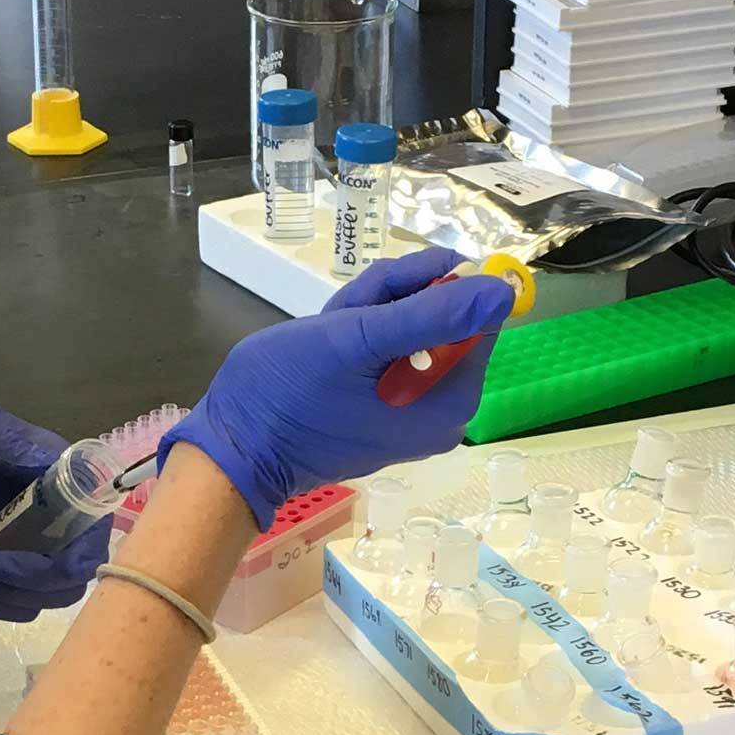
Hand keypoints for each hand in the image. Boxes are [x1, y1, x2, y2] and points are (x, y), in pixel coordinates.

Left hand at [0, 394, 107, 621]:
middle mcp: (56, 510)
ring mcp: (36, 547)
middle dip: (42, 577)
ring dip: (16, 592)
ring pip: (59, 592)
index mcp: (52, 470)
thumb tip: (51, 465)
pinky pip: (25, 608)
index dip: (83, 539)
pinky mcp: (13, 577)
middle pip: (84, 560)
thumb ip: (5, 436)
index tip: (41, 547)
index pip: (95, 508)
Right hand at [160, 248, 515, 527]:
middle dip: (392, 301)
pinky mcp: (383, 411)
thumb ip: (431, 313)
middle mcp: (442, 413)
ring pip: (411, 330)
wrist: (234, 447)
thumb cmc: (292, 392)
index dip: (433, 287)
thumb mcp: (359, 340)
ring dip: (371, 312)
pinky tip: (328, 339)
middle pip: (442, 322)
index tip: (384, 289)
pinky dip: (362, 334)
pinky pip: (390, 354)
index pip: (474, 318)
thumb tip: (501, 291)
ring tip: (329, 324)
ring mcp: (411, 414)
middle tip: (346, 310)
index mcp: (449, 401)